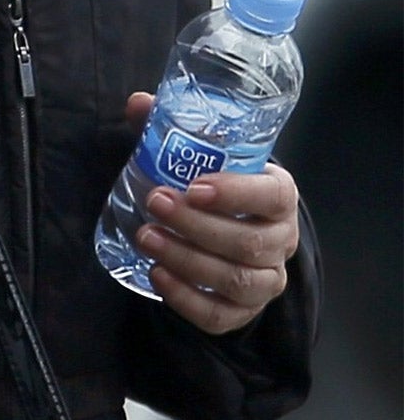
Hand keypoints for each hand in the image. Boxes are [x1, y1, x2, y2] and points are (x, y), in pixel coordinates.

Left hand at [124, 92, 300, 332]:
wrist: (227, 228)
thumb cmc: (211, 185)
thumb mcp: (198, 155)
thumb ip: (170, 127)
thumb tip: (138, 102)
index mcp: (278, 196)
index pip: (274, 195)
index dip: (238, 193)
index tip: (194, 186)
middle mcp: (281, 241)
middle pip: (249, 243)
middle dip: (197, 226)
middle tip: (154, 203)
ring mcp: (266, 280)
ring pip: (237, 281)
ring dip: (187, 260)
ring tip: (145, 237)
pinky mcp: (243, 311)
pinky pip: (221, 317)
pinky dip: (187, 300)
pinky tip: (157, 276)